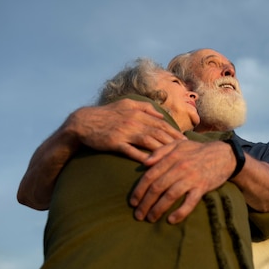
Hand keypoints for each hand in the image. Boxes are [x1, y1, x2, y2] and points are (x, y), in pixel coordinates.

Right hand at [68, 99, 185, 162]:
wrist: (83, 122)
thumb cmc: (107, 114)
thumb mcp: (126, 104)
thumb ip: (145, 107)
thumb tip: (161, 114)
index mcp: (138, 112)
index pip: (161, 123)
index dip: (175, 132)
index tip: (186, 141)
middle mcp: (133, 121)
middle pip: (158, 132)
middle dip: (174, 142)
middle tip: (186, 152)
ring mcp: (124, 132)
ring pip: (148, 141)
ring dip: (162, 150)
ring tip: (174, 159)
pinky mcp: (115, 142)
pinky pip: (131, 151)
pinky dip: (142, 156)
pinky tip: (152, 164)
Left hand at [130, 140, 234, 223]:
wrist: (225, 155)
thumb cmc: (198, 150)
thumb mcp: (179, 144)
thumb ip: (161, 151)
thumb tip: (144, 163)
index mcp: (172, 158)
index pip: (150, 176)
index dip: (139, 190)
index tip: (133, 202)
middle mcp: (180, 168)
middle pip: (157, 188)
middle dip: (145, 203)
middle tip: (138, 215)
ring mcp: (191, 178)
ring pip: (170, 196)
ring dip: (158, 209)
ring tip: (150, 219)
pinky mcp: (202, 187)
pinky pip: (189, 202)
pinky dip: (180, 212)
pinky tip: (171, 220)